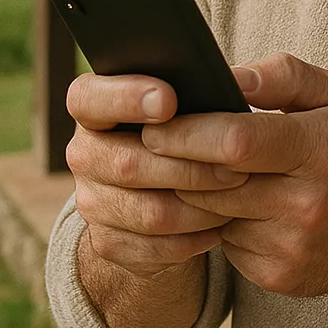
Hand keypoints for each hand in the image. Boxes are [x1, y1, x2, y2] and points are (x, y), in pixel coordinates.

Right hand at [64, 72, 250, 278]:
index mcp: (95, 105)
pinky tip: (221, 225)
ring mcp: (92, 200)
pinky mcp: (108, 242)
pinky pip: (153, 248)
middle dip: (190, 167)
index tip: (169, 101)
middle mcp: (85, 153)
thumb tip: (243, 83)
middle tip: (239, 167)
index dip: (124, 98)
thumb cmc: (196, 125)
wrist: (171, 189)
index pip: (88, 98)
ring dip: (200, 207)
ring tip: (239, 196)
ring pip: (148, 212)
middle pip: (127, 164)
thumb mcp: (207, 94)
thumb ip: (220, 79)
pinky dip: (193, 239)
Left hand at [147, 53, 327, 298]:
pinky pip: (224, 246)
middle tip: (149, 147)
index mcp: (323, 148)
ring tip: (194, 171)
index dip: (186, 133)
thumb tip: (226, 77)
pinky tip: (232, 207)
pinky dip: (218, 224)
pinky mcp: (279, 276)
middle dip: (172, 164)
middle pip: (211, 184)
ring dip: (192, 194)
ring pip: (210, 217)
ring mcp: (293, 246)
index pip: (236, 141)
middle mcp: (310, 203)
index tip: (154, 124)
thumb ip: (282, 76)